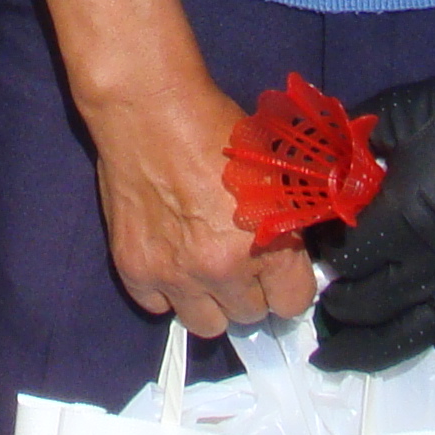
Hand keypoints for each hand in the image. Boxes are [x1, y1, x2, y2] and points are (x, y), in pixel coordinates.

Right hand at [80, 76, 320, 338]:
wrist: (150, 109)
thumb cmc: (217, 128)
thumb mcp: (274, 169)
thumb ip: (291, 220)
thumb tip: (300, 251)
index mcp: (267, 243)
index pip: (294, 304)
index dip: (287, 284)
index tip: (277, 270)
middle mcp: (223, 269)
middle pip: (250, 316)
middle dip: (248, 290)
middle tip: (237, 258)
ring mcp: (175, 275)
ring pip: (206, 325)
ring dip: (209, 301)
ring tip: (204, 267)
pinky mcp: (134, 270)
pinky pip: (158, 308)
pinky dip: (166, 290)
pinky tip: (169, 257)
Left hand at [313, 37, 434, 372]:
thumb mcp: (395, 117)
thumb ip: (352, 145)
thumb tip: (319, 164)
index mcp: (401, 215)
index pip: (346, 256)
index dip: (324, 258)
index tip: (315, 252)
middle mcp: (427, 261)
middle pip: (364, 302)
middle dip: (334, 306)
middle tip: (317, 302)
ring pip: (398, 334)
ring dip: (359, 345)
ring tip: (333, 353)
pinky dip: (404, 344)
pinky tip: (383, 347)